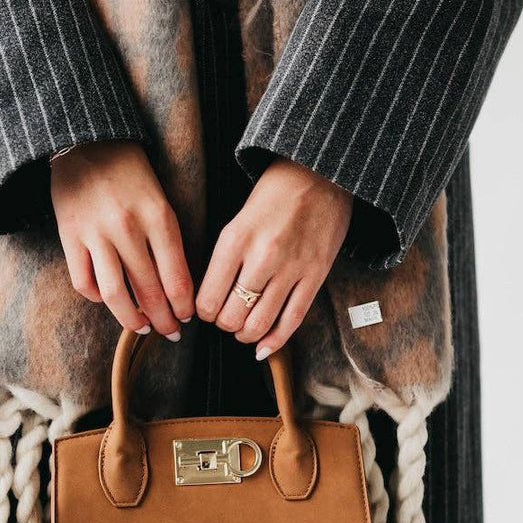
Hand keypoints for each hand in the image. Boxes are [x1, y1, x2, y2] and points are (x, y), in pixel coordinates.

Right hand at [50, 140, 194, 339]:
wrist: (85, 139)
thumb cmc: (130, 174)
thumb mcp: (159, 201)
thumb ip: (167, 241)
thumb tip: (176, 289)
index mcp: (158, 217)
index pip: (177, 277)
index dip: (184, 306)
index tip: (187, 318)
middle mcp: (127, 228)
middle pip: (149, 291)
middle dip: (163, 319)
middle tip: (170, 332)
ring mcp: (95, 234)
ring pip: (115, 295)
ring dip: (131, 319)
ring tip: (141, 328)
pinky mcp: (70, 236)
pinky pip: (84, 282)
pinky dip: (97, 298)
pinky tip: (108, 299)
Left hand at [195, 156, 352, 358]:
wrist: (319, 173)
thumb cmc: (272, 197)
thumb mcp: (237, 222)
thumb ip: (224, 261)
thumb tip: (210, 302)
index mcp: (235, 240)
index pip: (207, 300)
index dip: (203, 313)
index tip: (208, 309)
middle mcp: (262, 257)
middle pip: (231, 318)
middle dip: (225, 325)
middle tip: (228, 317)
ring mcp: (291, 268)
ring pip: (259, 325)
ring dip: (246, 335)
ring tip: (244, 329)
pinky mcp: (315, 276)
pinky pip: (292, 321)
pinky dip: (274, 342)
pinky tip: (263, 348)